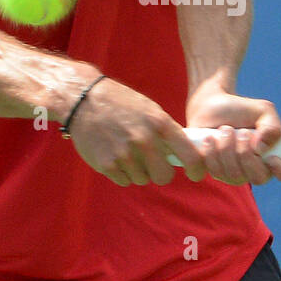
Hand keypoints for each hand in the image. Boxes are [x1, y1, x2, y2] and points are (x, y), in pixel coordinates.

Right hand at [66, 77, 207, 186]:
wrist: (83, 99)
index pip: (189, 154)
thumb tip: (185, 155)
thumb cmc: (120, 103)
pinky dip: (121, 173)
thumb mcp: (149, 109)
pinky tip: (113, 154)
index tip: (196, 174)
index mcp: (159, 123)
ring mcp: (125, 154)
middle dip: (160, 172)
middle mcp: (144, 139)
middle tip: (152, 163)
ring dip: (137, 170)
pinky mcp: (107, 164)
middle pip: (164, 176)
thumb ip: (167, 131)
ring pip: (142, 179)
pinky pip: (124, 180)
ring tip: (124, 150)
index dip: (197, 169)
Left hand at [185, 87, 280, 187]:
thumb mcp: (263, 110)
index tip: (272, 158)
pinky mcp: (213, 172)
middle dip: (246, 153)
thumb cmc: (240, 109)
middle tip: (240, 132)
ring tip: (224, 130)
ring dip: (226, 147)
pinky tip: (208, 139)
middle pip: (259, 178)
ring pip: (233, 175)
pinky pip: (211, 172)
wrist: (210, 106)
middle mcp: (258, 169)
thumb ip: (271, 126)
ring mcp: (235, 174)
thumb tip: (262, 148)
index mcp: (278, 155)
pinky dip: (209, 152)